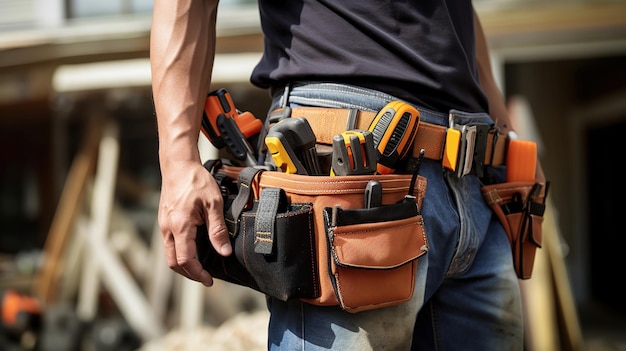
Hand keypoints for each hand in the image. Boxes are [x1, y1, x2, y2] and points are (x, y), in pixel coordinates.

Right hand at [157, 160, 231, 285]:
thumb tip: (224, 252)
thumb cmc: (196, 180)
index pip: (185, 260)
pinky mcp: (164, 220)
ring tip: (200, 268)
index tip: (209, 280)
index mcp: (180, 226)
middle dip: (189, 274)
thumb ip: (218, 230)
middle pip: (173, 263)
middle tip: (205, 278)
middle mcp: (168, 228)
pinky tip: (192, 251)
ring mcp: (164, 224)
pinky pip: (169, 244)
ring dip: (183, 265)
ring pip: (169, 254)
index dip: (198, 274)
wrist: (179, 164)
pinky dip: (179, 253)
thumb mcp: (214, 203)